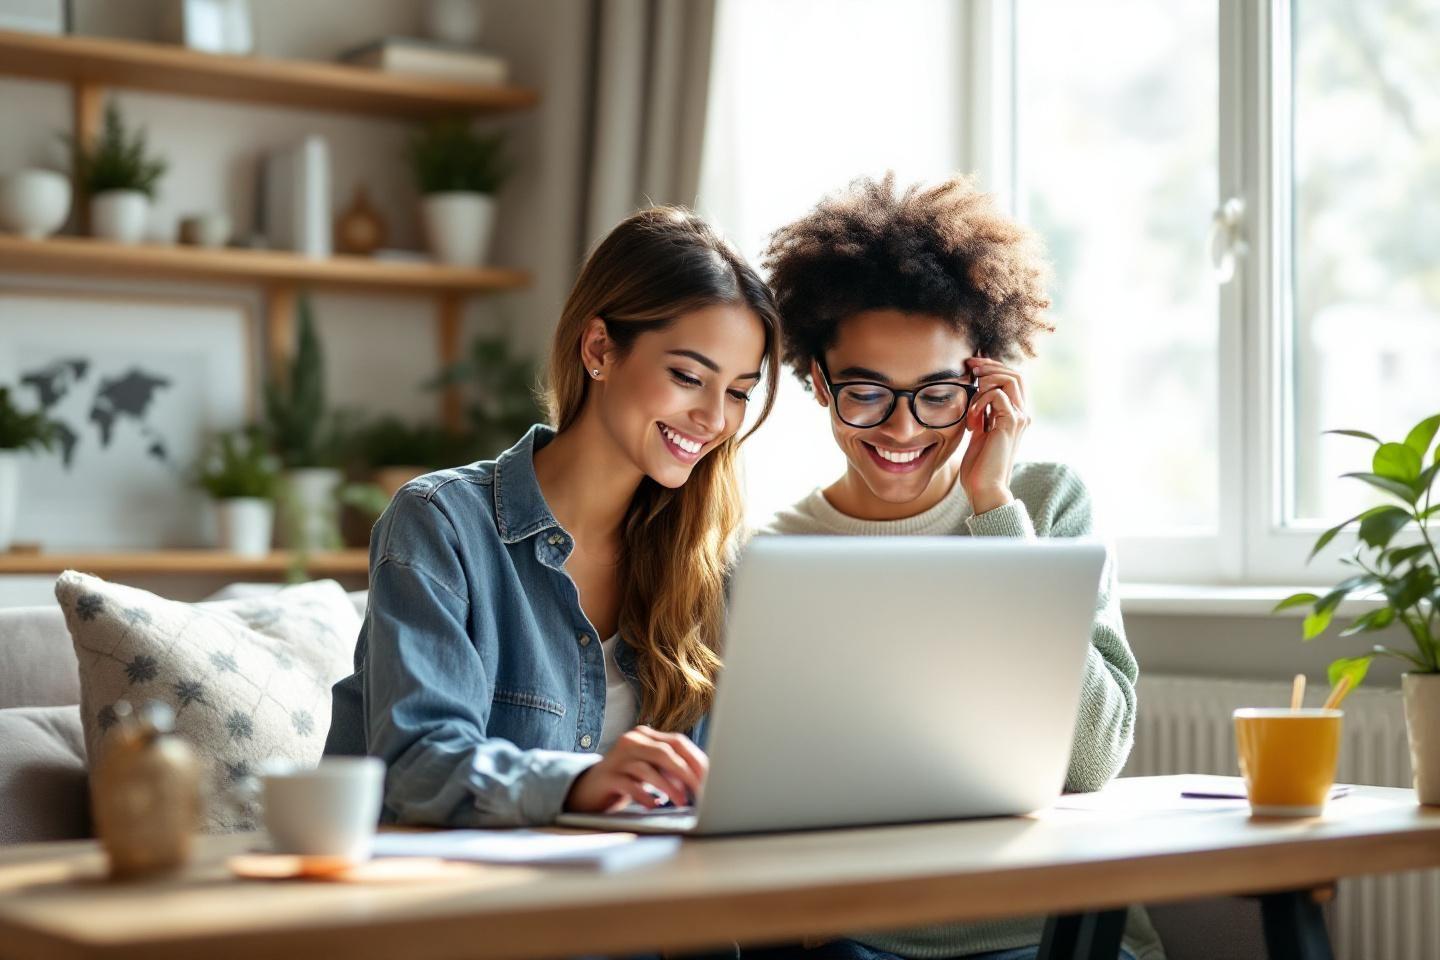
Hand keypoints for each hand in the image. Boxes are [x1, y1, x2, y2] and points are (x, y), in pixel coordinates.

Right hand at [564, 726, 708, 812]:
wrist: (589, 790)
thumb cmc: (628, 779)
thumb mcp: (652, 770)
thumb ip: (671, 769)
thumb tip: (701, 779)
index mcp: (645, 735)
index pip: (677, 741)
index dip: (696, 759)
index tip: (710, 778)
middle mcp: (631, 742)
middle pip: (665, 752)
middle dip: (686, 773)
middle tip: (700, 791)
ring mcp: (617, 758)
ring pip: (648, 769)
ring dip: (669, 787)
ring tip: (681, 802)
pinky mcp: (607, 777)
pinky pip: (630, 785)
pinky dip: (645, 796)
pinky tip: (653, 805)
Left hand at [959, 355, 1030, 514]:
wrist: (984, 487)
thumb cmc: (979, 465)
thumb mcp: (979, 431)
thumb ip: (981, 413)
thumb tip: (974, 393)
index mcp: (1016, 415)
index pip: (1012, 379)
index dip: (993, 368)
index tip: (971, 366)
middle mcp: (1023, 414)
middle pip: (1015, 374)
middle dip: (990, 366)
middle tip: (970, 368)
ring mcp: (1020, 418)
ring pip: (1009, 379)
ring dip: (986, 382)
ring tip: (971, 400)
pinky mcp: (1011, 423)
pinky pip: (997, 395)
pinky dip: (980, 401)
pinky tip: (972, 420)